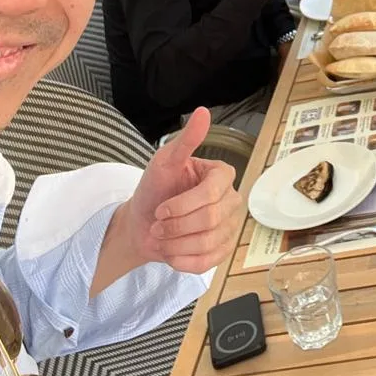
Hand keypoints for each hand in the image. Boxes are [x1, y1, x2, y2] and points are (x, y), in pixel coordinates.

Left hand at [94, 109, 241, 288]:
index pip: (211, 194)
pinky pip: (208, 262)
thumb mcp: (164, 162)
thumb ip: (186, 140)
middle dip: (175, 227)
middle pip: (210, 220)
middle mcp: (232, 200)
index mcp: (222, 175)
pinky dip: (183, 261)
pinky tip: (171, 252)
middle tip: (157, 225)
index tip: (160, 209)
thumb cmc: (154, 190)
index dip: (182, 206)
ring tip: (161, 237)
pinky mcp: (222, 250)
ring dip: (176, 244)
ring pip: (209, 243)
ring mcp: (230, 227)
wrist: (142, 225)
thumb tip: (203, 112)